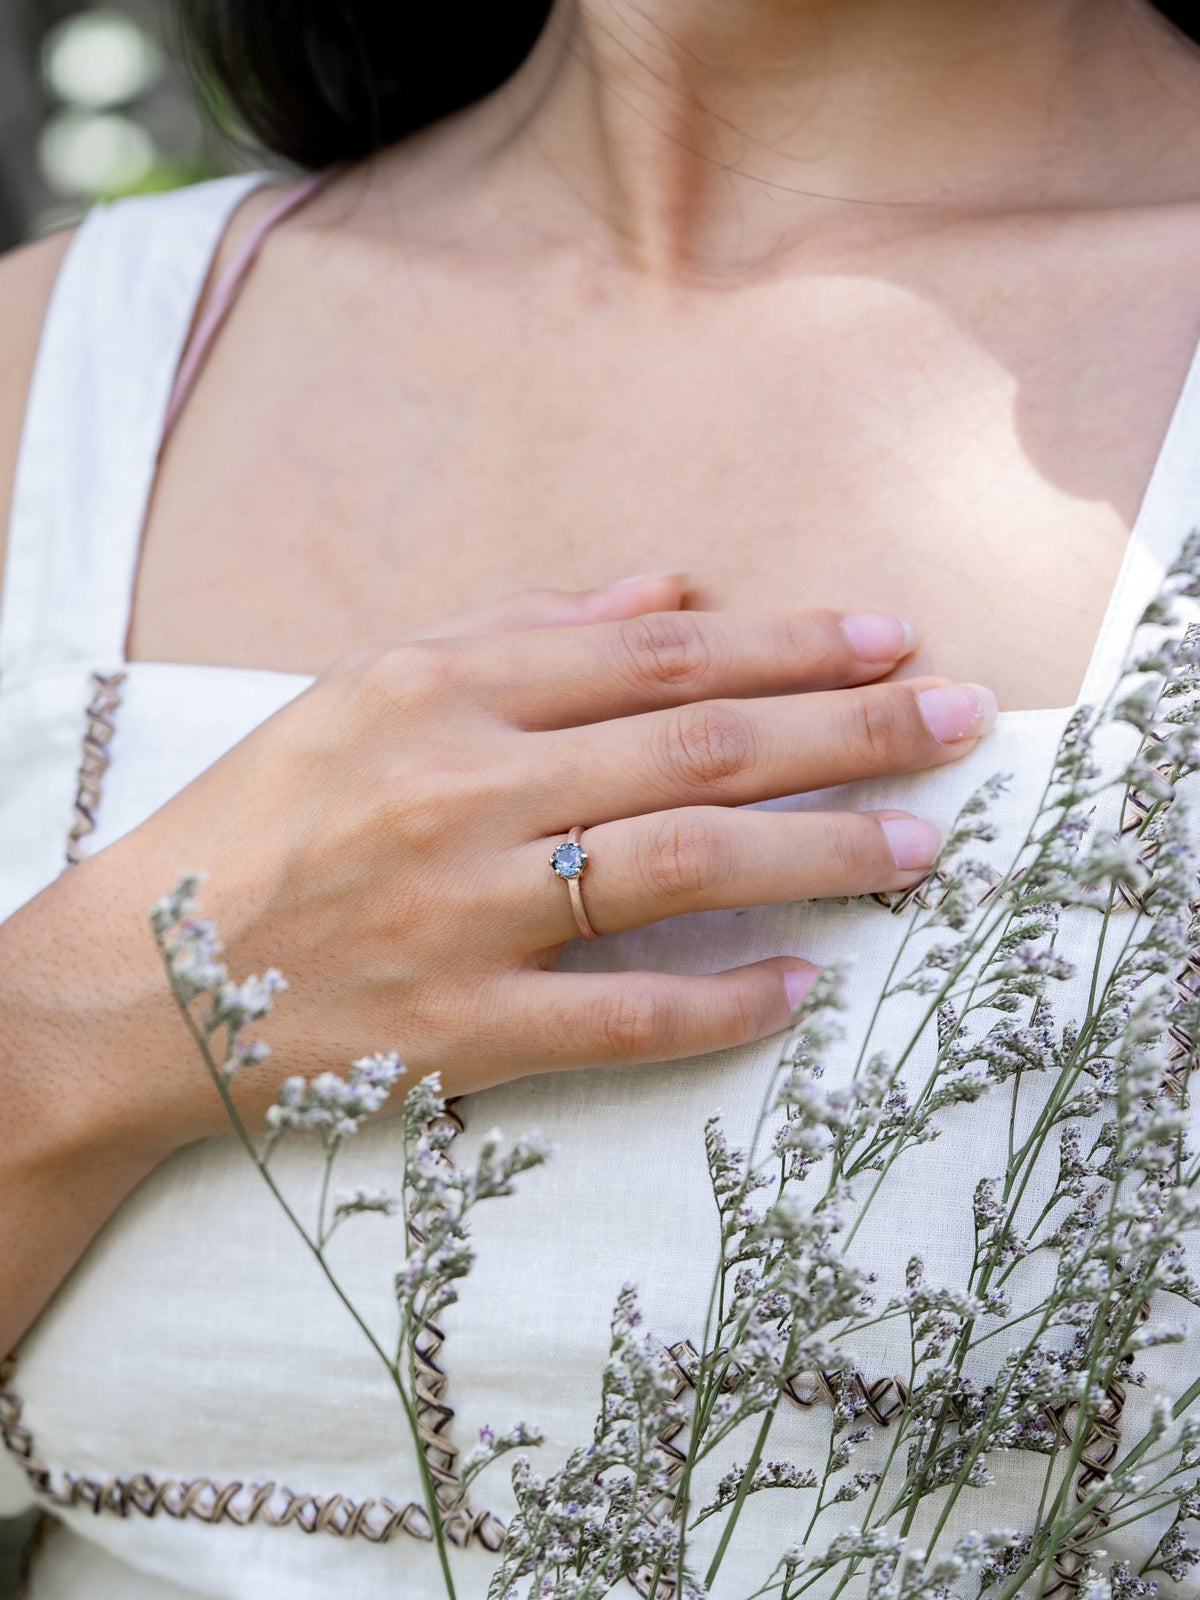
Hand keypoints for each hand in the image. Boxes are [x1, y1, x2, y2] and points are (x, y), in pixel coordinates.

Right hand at [71, 575, 995, 1139]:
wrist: (141, 976)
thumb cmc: (259, 817)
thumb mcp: (368, 688)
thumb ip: (521, 632)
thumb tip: (668, 589)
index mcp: (441, 690)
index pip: (659, 657)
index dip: (789, 645)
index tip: (889, 638)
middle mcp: (464, 790)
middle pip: (700, 748)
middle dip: (849, 730)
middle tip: (960, 722)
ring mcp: (466, 913)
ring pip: (682, 868)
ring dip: (818, 853)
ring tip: (920, 846)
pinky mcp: (462, 1026)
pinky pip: (621, 1015)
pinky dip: (721, 1001)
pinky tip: (801, 985)